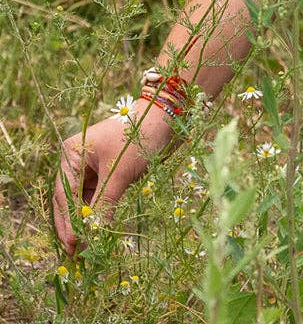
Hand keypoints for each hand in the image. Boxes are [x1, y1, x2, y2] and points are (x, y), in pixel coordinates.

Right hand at [52, 108, 171, 256]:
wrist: (168, 117)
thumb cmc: (139, 138)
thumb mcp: (119, 173)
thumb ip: (103, 205)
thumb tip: (92, 236)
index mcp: (72, 153)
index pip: (65, 194)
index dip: (69, 222)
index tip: (72, 245)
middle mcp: (78, 159)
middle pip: (71, 198)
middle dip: (74, 224)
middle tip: (75, 252)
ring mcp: (93, 165)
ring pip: (85, 199)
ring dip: (87, 220)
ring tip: (87, 246)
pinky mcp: (109, 170)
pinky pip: (99, 195)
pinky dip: (100, 211)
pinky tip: (99, 229)